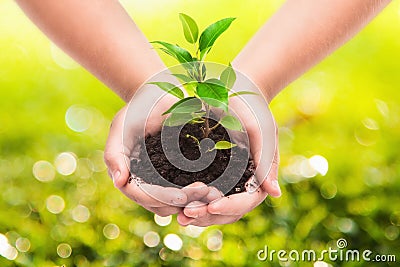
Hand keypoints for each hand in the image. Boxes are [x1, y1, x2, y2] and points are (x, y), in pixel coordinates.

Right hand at [104, 91, 217, 215]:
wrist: (156, 99)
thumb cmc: (135, 112)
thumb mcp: (120, 128)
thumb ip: (114, 154)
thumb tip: (119, 182)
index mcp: (129, 176)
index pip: (142, 196)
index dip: (161, 198)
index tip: (181, 197)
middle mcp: (145, 184)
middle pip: (161, 205)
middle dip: (183, 203)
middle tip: (204, 193)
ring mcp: (162, 182)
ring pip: (176, 203)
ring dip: (194, 202)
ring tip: (213, 194)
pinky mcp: (179, 175)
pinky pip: (188, 190)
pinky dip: (200, 194)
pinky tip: (216, 189)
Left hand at [177, 90, 281, 225]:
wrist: (236, 92)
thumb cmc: (253, 110)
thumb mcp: (261, 131)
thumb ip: (266, 162)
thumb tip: (274, 195)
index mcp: (258, 177)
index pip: (246, 201)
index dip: (230, 207)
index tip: (211, 206)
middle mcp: (242, 183)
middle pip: (228, 211)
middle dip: (208, 216)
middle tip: (187, 216)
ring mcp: (225, 180)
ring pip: (213, 207)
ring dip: (197, 214)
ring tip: (179, 216)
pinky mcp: (210, 174)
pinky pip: (200, 194)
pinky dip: (189, 201)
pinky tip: (174, 203)